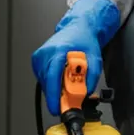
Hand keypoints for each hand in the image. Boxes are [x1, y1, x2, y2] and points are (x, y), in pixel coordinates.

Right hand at [31, 0, 120, 115]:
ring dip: (55, 90)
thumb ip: (92, 75)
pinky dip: (52, 83)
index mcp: (59, 50)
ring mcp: (40, 56)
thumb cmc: (84, 40)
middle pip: (48, 82)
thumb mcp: (95, 57)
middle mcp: (46, 52)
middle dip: (57, 96)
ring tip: (68, 88)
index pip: (53, 76)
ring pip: (45, 82)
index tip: (56, 107)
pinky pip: (43, 78)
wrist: (77, 28)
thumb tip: (86, 91)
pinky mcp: (37, 60)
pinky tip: (61, 80)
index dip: (54, 94)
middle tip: (68, 104)